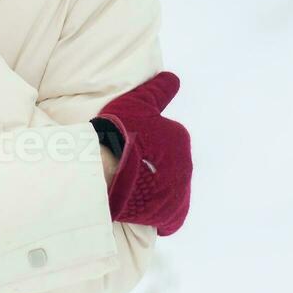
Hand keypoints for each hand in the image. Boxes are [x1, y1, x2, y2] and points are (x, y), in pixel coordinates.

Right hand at [92, 71, 190, 234]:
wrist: (107, 170)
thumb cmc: (120, 132)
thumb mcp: (139, 102)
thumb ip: (159, 90)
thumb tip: (174, 78)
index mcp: (180, 138)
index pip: (166, 139)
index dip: (146, 140)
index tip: (129, 143)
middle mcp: (185, 165)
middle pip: (168, 165)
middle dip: (153, 165)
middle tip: (128, 165)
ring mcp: (178, 191)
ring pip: (169, 189)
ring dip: (155, 188)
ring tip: (131, 187)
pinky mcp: (169, 213)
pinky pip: (170, 215)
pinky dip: (161, 213)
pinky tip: (146, 210)